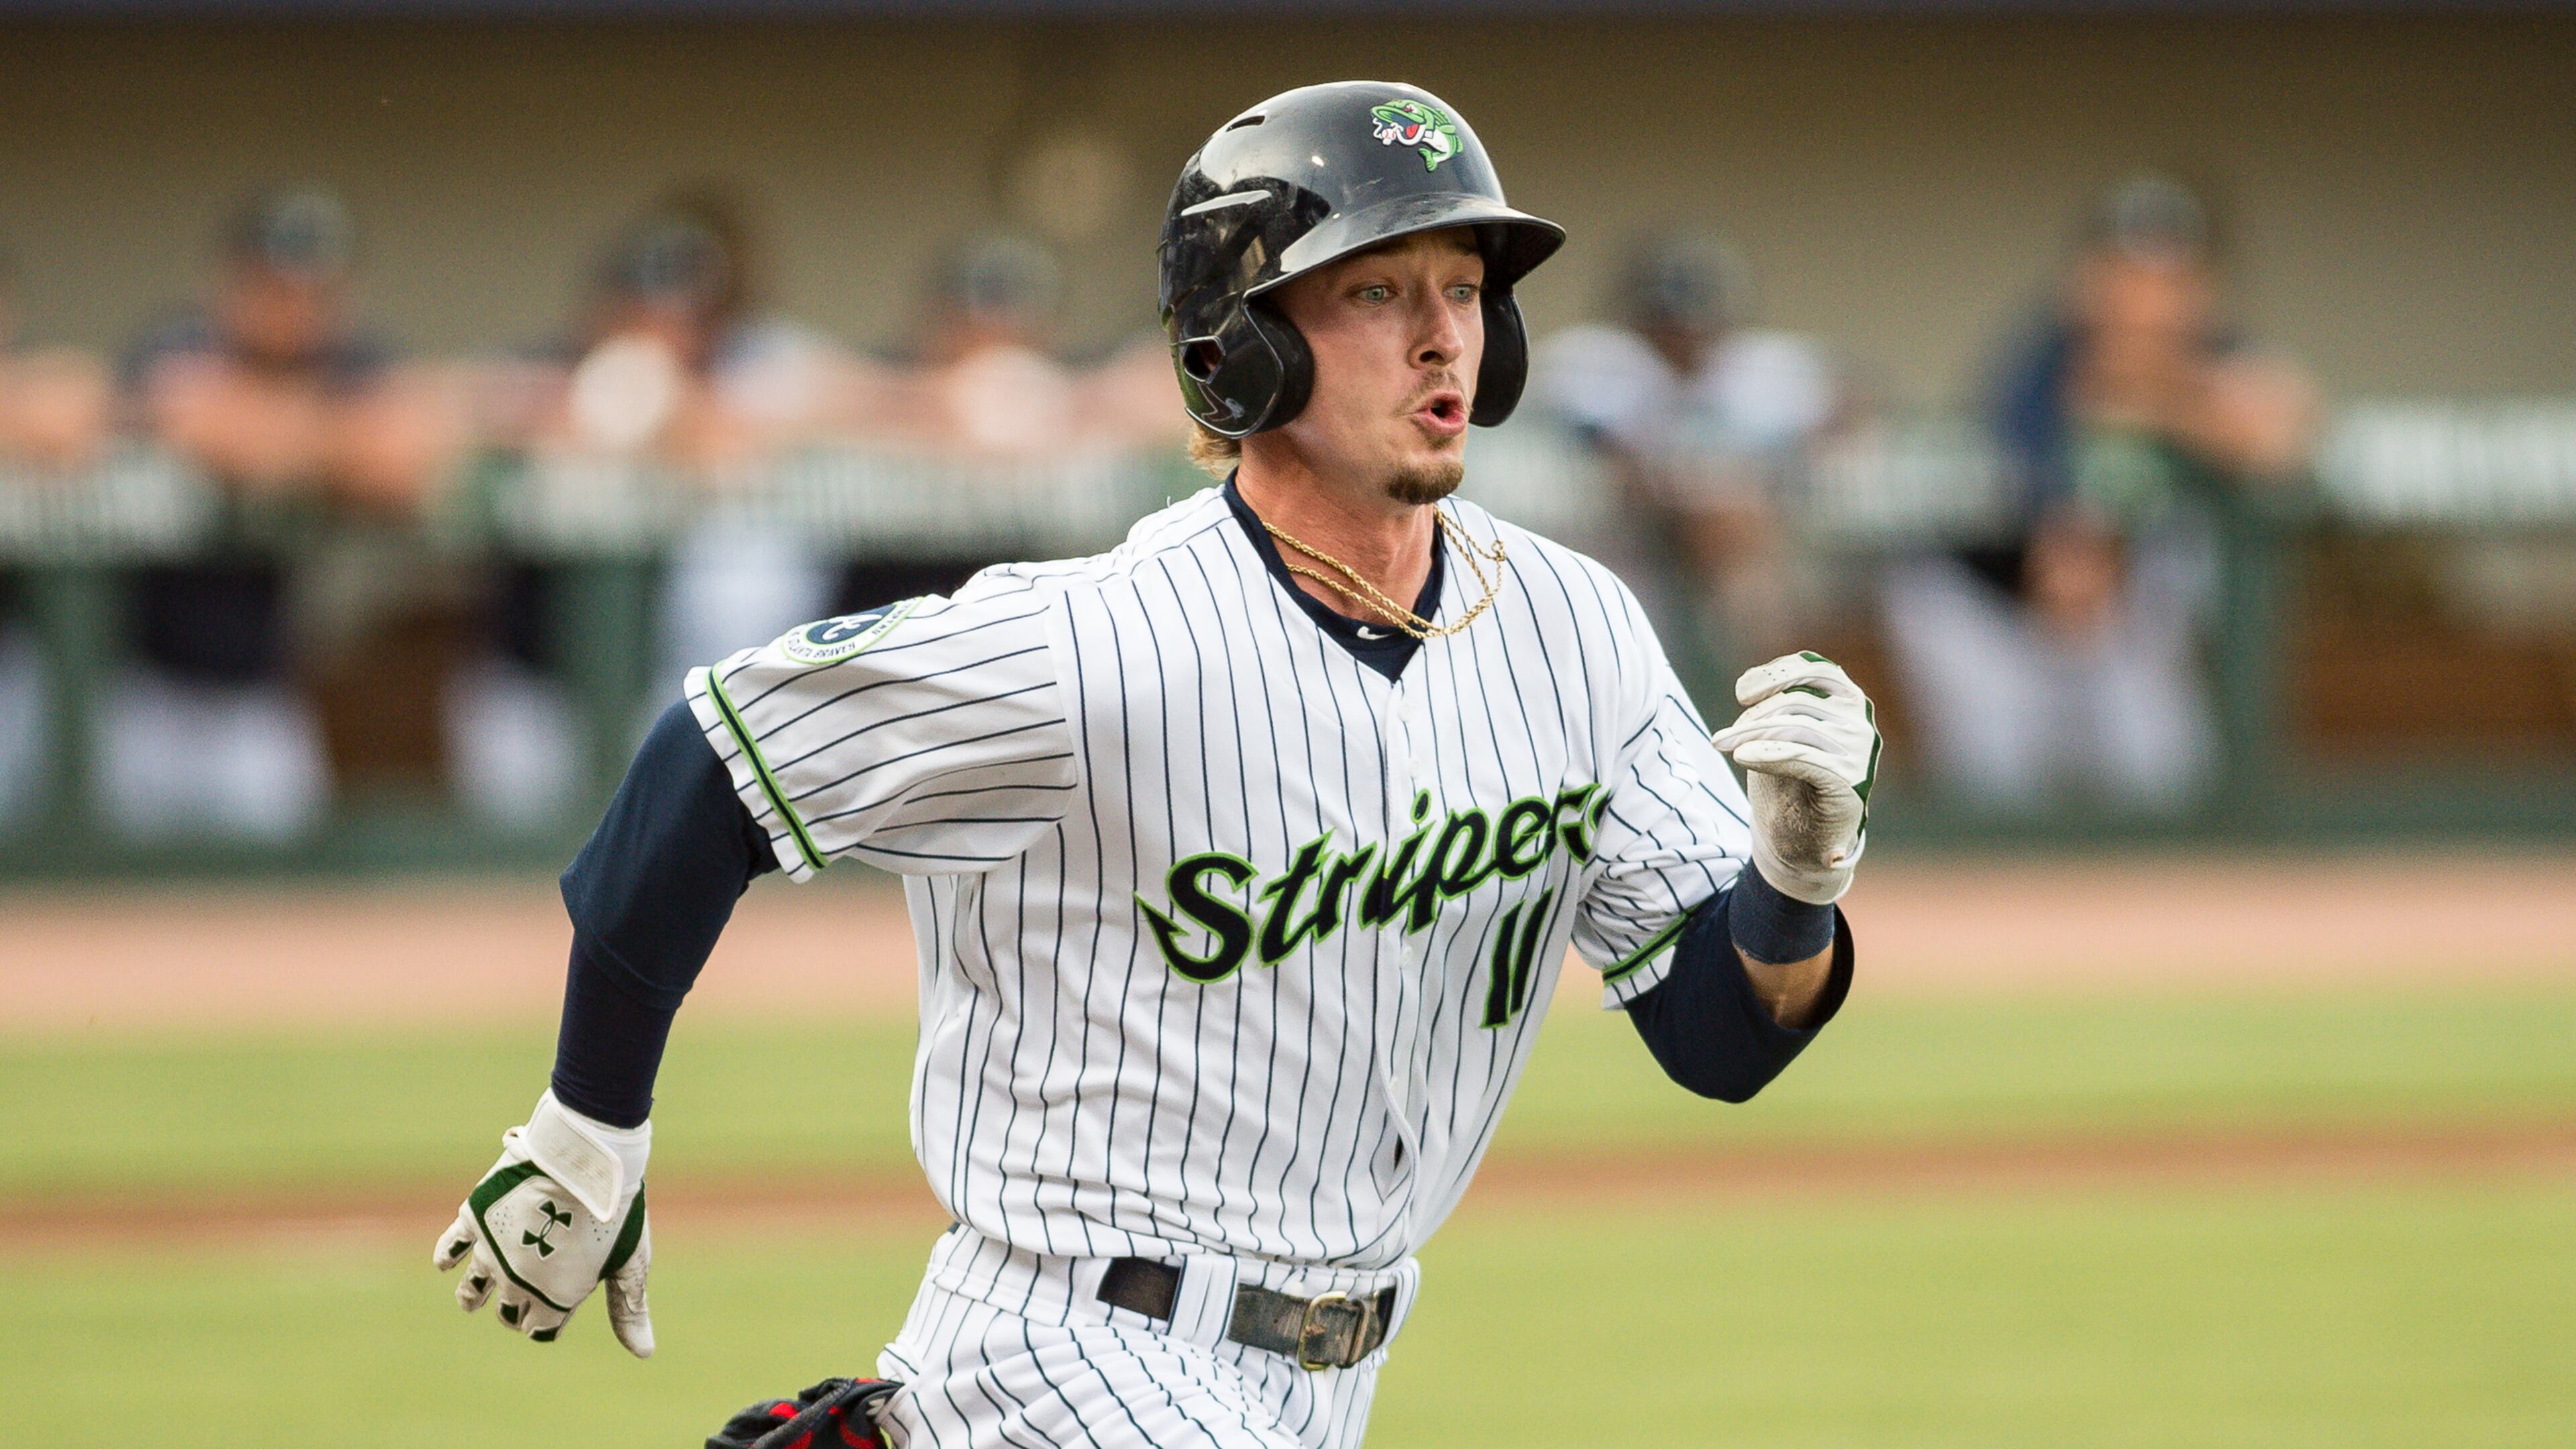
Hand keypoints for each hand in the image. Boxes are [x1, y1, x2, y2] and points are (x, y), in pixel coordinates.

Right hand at [433, 1092, 654, 1356]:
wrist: (583, 1160)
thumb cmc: (614, 1211)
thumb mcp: (629, 1262)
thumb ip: (629, 1309)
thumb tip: (644, 1354)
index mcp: (555, 1298)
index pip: (541, 1329)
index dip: (546, 1325)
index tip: (552, 1316)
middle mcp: (517, 1284)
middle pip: (509, 1311)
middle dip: (514, 1311)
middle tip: (517, 1305)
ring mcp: (491, 1253)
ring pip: (473, 1289)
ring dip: (472, 1296)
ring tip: (470, 1301)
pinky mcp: (474, 1220)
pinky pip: (450, 1247)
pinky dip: (447, 1256)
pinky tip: (447, 1262)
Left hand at [1710, 652, 1879, 905]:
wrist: (1799, 843)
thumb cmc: (1786, 783)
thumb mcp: (1777, 735)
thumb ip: (1774, 704)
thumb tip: (1747, 684)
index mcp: (1846, 702)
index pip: (1816, 669)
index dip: (1776, 674)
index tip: (1742, 694)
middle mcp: (1859, 722)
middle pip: (1798, 701)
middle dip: (1753, 716)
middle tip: (1722, 738)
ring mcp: (1859, 752)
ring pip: (1797, 726)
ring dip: (1751, 734)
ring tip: (1724, 746)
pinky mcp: (1850, 782)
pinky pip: (1804, 756)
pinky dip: (1768, 753)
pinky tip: (1742, 756)